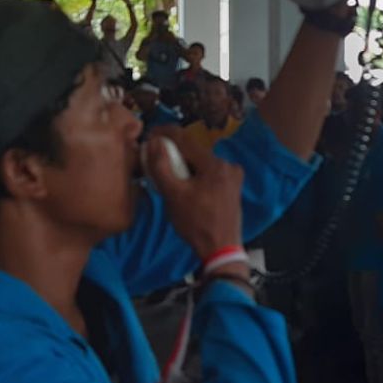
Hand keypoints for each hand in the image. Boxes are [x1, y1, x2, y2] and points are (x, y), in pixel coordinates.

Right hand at [144, 126, 242, 261]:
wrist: (220, 249)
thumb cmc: (196, 223)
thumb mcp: (173, 195)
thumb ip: (161, 166)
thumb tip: (154, 142)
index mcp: (215, 164)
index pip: (186, 139)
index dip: (165, 134)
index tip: (149, 134)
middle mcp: (228, 165)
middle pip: (194, 151)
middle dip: (173, 152)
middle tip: (154, 159)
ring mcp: (233, 177)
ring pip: (201, 162)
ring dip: (184, 165)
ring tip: (167, 174)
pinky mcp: (233, 187)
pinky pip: (209, 173)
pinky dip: (195, 174)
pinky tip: (184, 185)